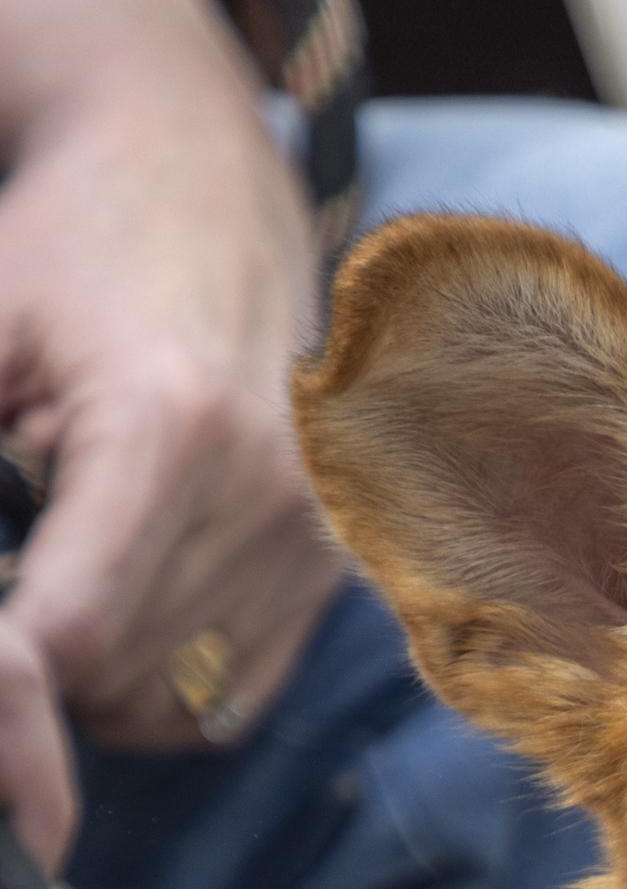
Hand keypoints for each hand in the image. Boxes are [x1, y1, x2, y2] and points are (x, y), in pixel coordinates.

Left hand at [0, 83, 343, 867]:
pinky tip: (121, 621)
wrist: (202, 186)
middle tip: (11, 589)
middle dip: (41, 668)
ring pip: (175, 703)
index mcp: (169, 428)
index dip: (6, 668)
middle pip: (120, 677)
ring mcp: (311, 535)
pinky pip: (231, 700)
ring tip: (59, 597)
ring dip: (98, 683)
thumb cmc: (66, 252)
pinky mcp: (331, 564)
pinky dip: (161, 690)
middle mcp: (265, 494)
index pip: (71, 627)